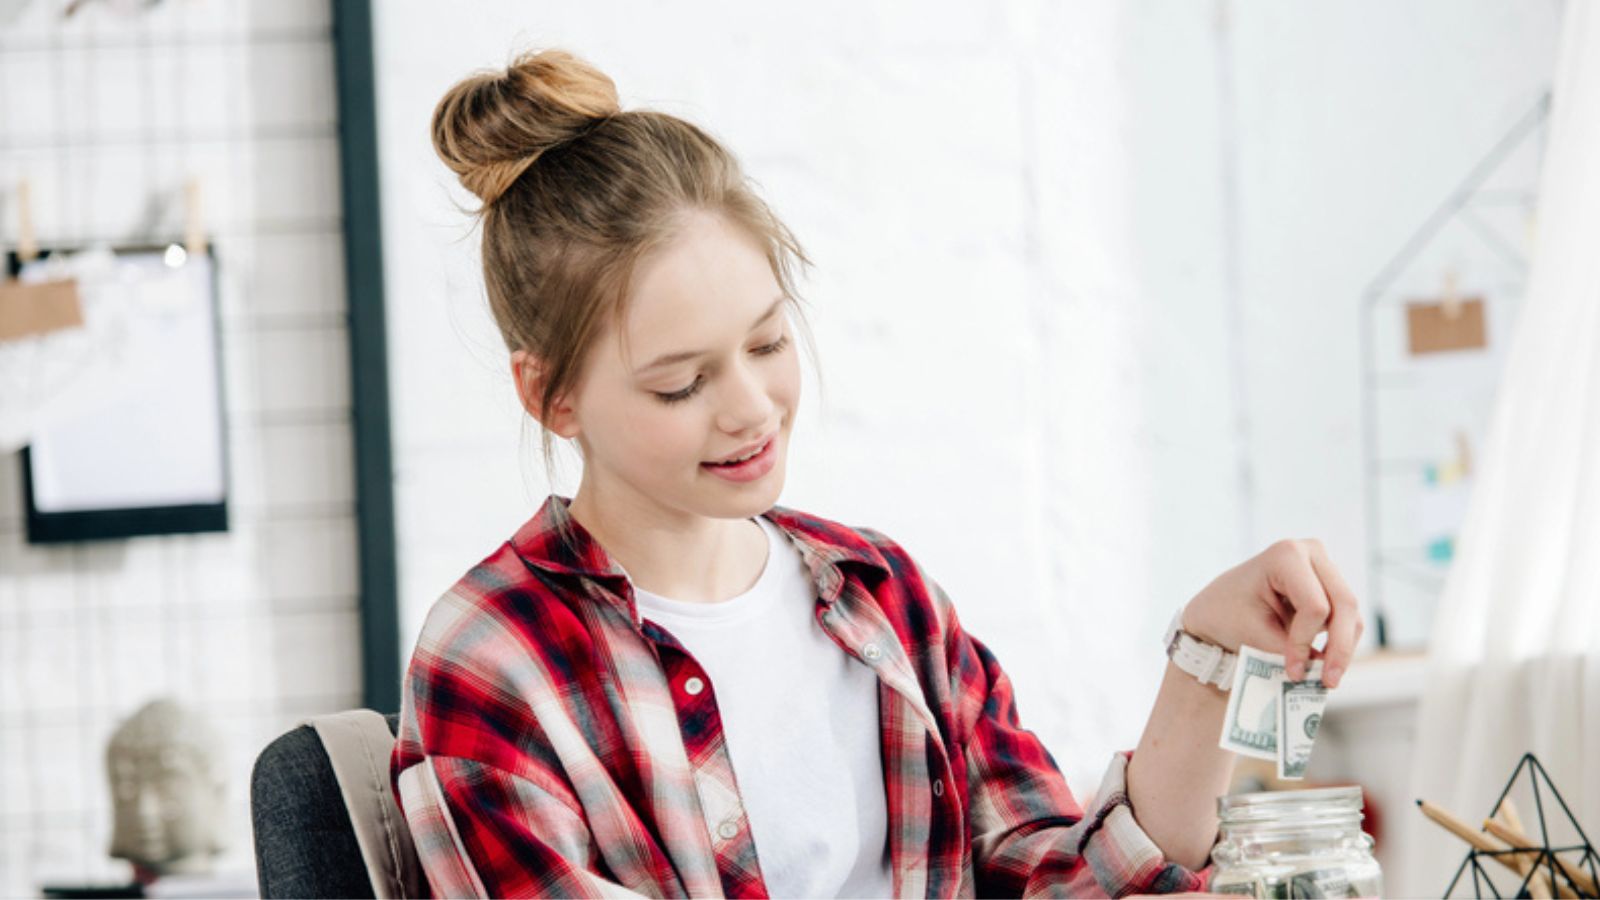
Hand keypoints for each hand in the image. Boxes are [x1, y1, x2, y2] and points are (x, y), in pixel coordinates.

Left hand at [1179, 539, 1363, 688]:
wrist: (1218, 609)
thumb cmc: (1227, 614)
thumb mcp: (1253, 633)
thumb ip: (1289, 650)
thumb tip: (1322, 667)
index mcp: (1285, 555)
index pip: (1314, 605)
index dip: (1306, 641)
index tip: (1293, 670)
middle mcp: (1310, 553)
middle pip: (1344, 604)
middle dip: (1339, 648)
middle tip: (1330, 682)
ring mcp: (1324, 568)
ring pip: (1350, 613)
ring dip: (1342, 648)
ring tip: (1327, 679)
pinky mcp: (1330, 587)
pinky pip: (1347, 619)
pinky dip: (1340, 643)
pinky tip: (1324, 665)